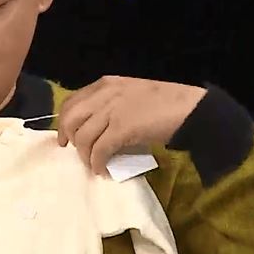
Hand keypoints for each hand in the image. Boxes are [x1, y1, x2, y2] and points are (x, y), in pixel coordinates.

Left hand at [57, 76, 205, 174]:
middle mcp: (105, 94)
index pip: (72, 101)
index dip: (63, 121)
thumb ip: (111, 104)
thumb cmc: (165, 102)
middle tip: (74, 152)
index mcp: (106, 84)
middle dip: (69, 137)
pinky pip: (99, 149)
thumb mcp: (131, 94)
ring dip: (84, 155)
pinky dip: (96, 162)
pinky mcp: (122, 128)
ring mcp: (112, 110)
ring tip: (92, 164)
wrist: (190, 107)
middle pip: (71, 118)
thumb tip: (96, 128)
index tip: (65, 137)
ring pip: (83, 136)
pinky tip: (101, 169)